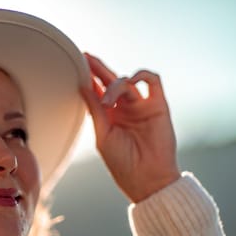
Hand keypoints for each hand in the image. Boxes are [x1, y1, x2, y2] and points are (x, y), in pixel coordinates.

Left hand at [80, 53, 180, 202]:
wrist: (146, 179)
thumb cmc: (122, 163)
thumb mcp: (103, 135)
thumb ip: (95, 110)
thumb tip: (83, 87)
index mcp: (110, 116)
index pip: (98, 91)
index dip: (88, 78)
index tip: (76, 64)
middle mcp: (125, 109)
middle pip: (110, 81)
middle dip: (98, 68)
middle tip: (85, 56)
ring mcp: (141, 106)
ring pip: (127, 81)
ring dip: (115, 85)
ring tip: (107, 101)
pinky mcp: (158, 105)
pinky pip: (153, 81)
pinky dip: (142, 75)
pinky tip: (130, 81)